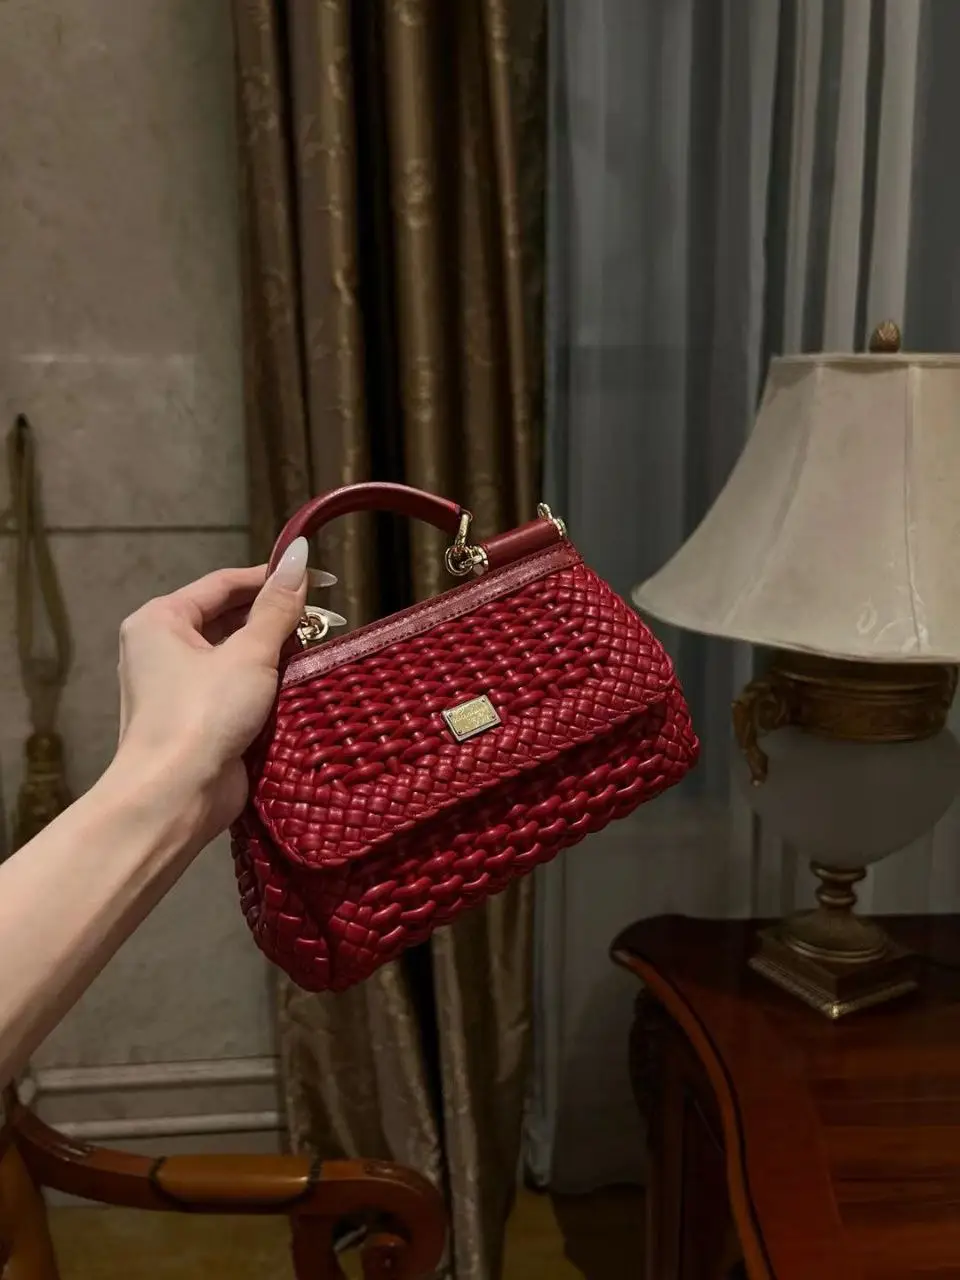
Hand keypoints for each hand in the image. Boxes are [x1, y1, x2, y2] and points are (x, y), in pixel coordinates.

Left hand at [113, 537, 312, 845]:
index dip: (272, 578)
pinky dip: (266, 686)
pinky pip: (237, 689)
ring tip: (316, 652)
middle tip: (324, 621)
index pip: (224, 584)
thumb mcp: (249, 654)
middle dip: (276, 619)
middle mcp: (163, 649)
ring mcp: (179, 687)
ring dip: (275, 655)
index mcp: (161, 620)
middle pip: (229, 618)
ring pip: (236, 656)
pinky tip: (299, 686)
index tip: (320, 580)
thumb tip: (299, 554)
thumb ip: (278, 607)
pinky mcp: (199, 720)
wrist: (174, 797)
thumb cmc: (202, 715)